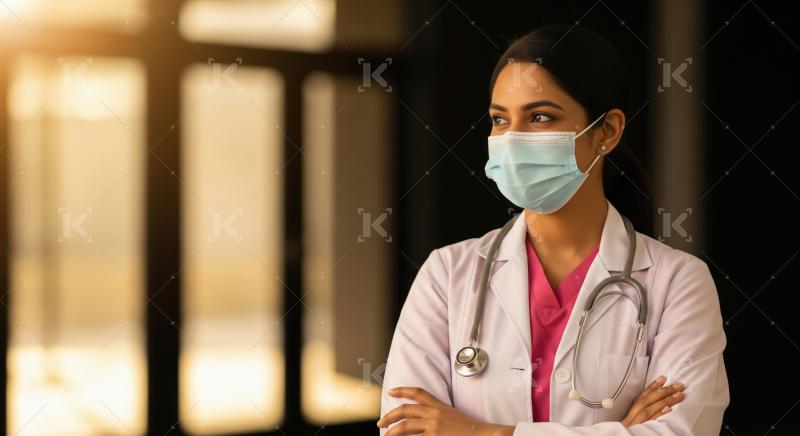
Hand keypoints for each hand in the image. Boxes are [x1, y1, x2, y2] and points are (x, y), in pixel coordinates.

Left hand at [377, 387, 513, 435]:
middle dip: (389, 416)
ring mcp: (433, 427)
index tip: (391, 391)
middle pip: (405, 410)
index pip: (418, 392)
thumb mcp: (454, 416)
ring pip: (404, 427)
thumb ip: (439, 416)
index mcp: (439, 406)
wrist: (484, 435)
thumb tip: (426, 422)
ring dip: (392, 432)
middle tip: (381, 423)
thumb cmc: (472, 429)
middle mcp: (434, 414)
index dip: (403, 390)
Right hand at [621, 375, 685, 426]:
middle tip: (679, 385)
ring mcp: (638, 421)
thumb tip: (654, 404)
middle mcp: (635, 413)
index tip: (663, 378)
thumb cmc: (626, 429)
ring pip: (652, 407)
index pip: (643, 394)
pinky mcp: (642, 428)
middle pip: (650, 399)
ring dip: (666, 400)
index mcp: (632, 409)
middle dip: (664, 391)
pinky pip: (651, 420)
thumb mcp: (631, 418)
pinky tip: (669, 409)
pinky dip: (659, 414)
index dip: (653, 386)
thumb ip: (639, 410)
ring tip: (679, 395)